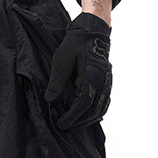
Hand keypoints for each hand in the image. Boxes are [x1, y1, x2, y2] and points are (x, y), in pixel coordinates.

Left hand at [44, 13, 112, 129]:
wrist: (93, 29)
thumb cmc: (76, 42)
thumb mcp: (62, 59)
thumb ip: (57, 81)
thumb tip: (50, 100)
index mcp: (92, 75)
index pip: (82, 103)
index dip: (71, 117)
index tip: (60, 124)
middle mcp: (103, 81)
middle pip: (93, 110)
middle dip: (78, 122)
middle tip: (64, 127)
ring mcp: (107, 82)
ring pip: (100, 109)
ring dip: (87, 120)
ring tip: (73, 124)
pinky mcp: (107, 83)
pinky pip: (104, 103)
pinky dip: (95, 113)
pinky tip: (85, 117)